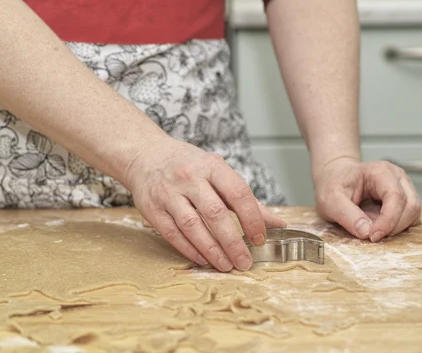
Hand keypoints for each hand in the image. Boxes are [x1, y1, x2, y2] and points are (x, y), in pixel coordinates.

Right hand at [124, 137, 285, 271]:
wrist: (145, 155)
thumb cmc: (187, 165)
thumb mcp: (217, 171)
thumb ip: (245, 198)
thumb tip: (276, 223)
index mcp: (211, 166)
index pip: (237, 193)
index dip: (251, 218)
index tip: (260, 238)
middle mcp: (189, 178)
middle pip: (215, 213)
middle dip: (232, 242)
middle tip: (244, 262)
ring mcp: (168, 193)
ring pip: (192, 226)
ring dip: (211, 250)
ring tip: (226, 265)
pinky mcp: (153, 209)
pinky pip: (173, 233)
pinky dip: (189, 249)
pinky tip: (203, 259)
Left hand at [312, 157, 420, 241]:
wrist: (335, 178)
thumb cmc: (333, 184)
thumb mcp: (330, 199)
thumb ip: (346, 214)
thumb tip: (366, 231)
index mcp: (380, 171)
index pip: (395, 196)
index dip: (388, 220)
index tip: (373, 236)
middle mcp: (397, 177)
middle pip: (410, 206)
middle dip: (393, 226)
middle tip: (372, 236)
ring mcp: (403, 188)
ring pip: (413, 213)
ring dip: (397, 228)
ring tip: (374, 229)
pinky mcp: (404, 200)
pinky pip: (410, 217)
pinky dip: (398, 227)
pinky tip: (380, 226)